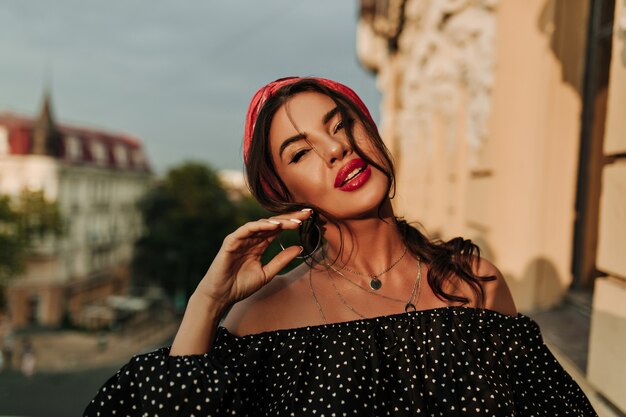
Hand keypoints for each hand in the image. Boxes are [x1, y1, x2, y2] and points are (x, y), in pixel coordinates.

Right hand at [195, 208, 313, 308]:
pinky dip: (260, 226)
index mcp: (259, 245)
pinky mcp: (231, 241)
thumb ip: (282, 260)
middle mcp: (251, 239)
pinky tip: (274, 225)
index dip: (292, 223)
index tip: (309, 218)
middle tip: (307, 213)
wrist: (222, 296)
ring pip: (261, 224)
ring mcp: (240, 238)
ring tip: (294, 221)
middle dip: (289, 217)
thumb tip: (300, 248)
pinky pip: (246, 229)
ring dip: (278, 221)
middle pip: (272, 223)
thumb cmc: (241, 285)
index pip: (278, 229)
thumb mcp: (267, 273)